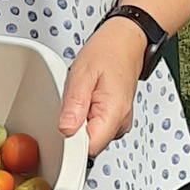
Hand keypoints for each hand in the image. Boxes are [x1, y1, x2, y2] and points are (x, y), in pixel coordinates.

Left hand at [58, 18, 148, 157]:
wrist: (125, 41)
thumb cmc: (108, 52)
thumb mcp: (83, 72)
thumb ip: (74, 104)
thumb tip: (66, 130)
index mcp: (114, 113)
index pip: (89, 148)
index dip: (71, 140)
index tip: (64, 123)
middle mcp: (120, 122)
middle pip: (89, 145)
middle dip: (74, 129)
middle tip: (73, 102)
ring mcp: (120, 122)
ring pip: (92, 137)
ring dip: (80, 122)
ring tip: (82, 96)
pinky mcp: (116, 119)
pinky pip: (96, 128)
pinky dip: (87, 117)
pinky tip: (87, 100)